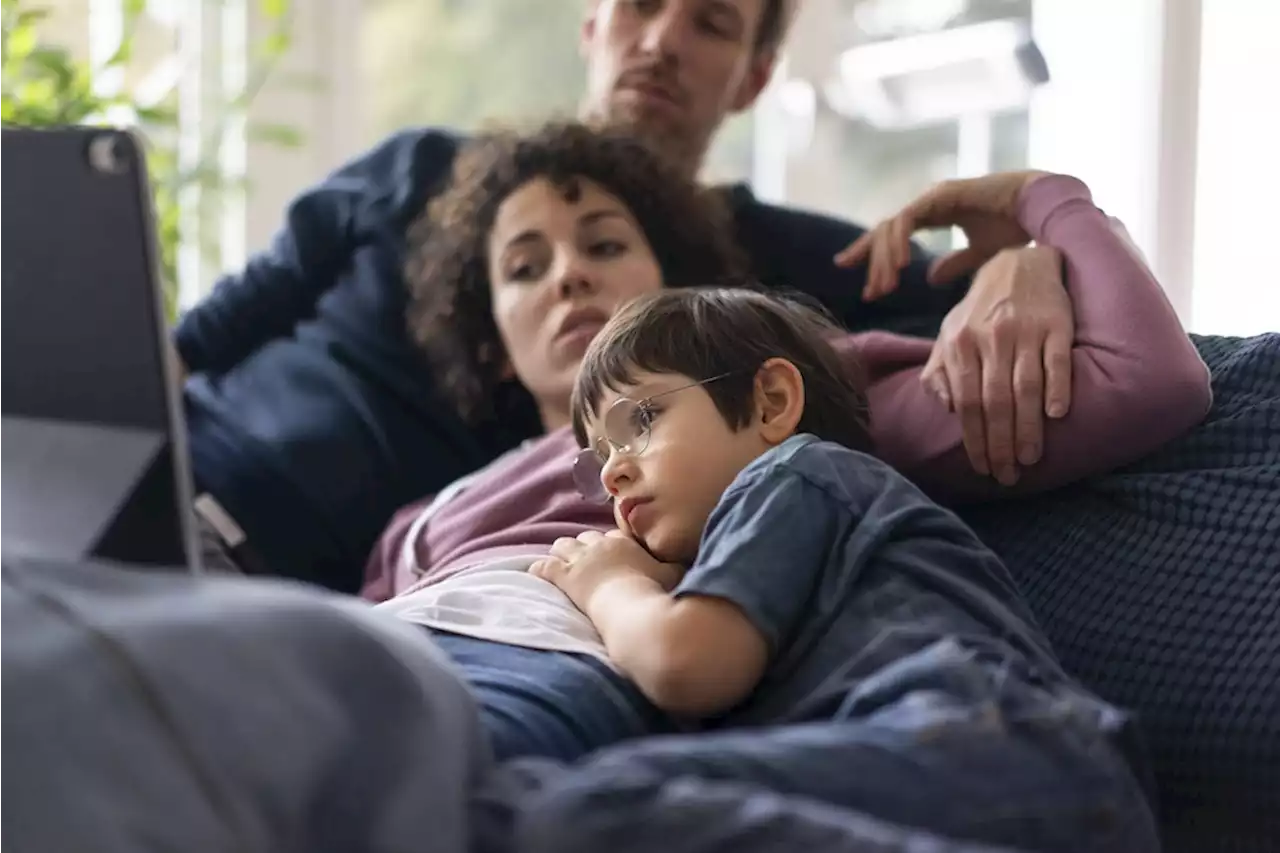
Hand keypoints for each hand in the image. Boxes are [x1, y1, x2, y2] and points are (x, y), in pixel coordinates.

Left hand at [530, 530, 683, 614]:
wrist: (634, 609)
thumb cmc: (655, 593)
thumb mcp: (672, 575)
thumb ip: (674, 565)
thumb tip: (682, 562)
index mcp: (625, 543)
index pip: (612, 536)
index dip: (608, 544)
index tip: (608, 553)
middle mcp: (600, 546)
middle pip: (585, 537)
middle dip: (582, 546)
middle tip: (581, 557)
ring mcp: (581, 561)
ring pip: (562, 545)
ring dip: (561, 552)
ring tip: (560, 561)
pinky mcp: (566, 578)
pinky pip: (545, 567)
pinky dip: (540, 569)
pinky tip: (535, 571)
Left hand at [834, 170, 1051, 300]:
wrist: (1040, 205)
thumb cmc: (1015, 225)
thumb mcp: (979, 253)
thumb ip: (954, 264)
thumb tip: (929, 279)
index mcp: (934, 213)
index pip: (894, 236)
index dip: (876, 260)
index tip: (868, 290)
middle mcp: (928, 203)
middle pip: (885, 232)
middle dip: (872, 263)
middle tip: (869, 294)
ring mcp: (932, 196)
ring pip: (892, 227)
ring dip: (884, 259)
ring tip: (884, 287)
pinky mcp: (941, 195)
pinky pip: (909, 219)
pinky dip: (899, 242)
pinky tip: (899, 265)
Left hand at [923, 245, 1072, 484]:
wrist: (1018, 264)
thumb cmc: (980, 311)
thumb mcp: (949, 334)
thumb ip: (941, 370)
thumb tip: (947, 407)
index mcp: (961, 343)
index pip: (967, 402)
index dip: (974, 438)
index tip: (982, 467)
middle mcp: (991, 337)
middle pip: (995, 401)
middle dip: (1000, 443)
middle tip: (1007, 474)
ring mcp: (1026, 330)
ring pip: (1025, 387)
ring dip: (1028, 427)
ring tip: (1030, 457)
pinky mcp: (1057, 324)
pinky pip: (1058, 361)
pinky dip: (1058, 388)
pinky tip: (1058, 415)